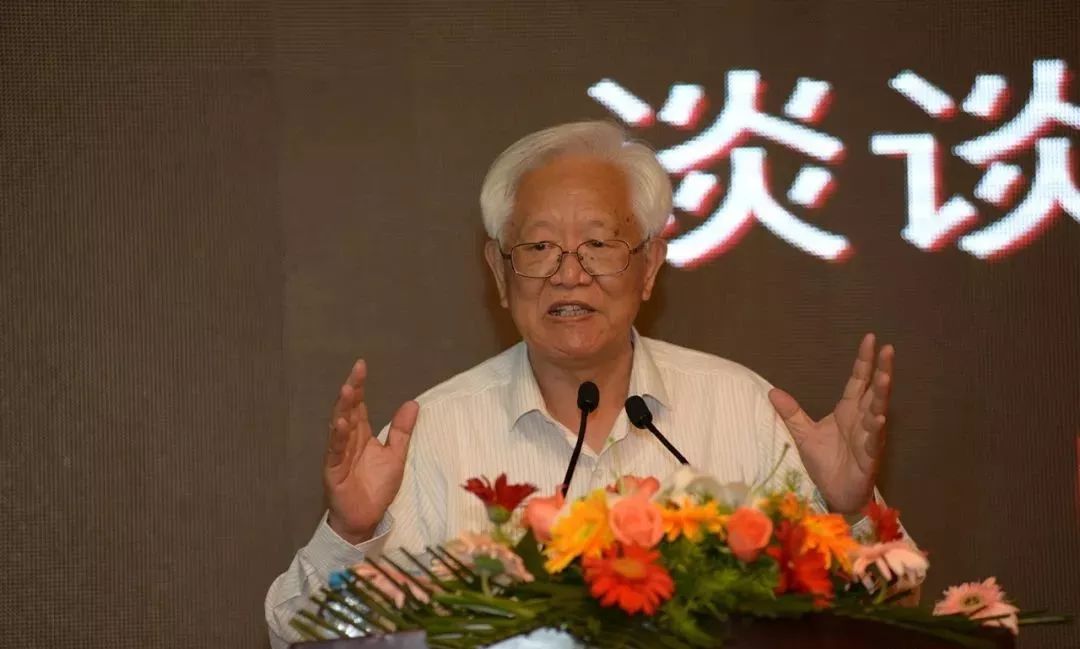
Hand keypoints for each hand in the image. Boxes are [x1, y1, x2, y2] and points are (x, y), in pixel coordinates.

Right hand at [324, 359, 418, 543]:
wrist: (366, 518)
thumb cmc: (377, 487)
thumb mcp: (396, 456)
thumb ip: (402, 431)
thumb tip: (413, 402)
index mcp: (362, 435)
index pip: (360, 406)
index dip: (360, 387)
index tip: (362, 366)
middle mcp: (348, 440)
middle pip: (348, 410)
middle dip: (351, 390)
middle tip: (356, 372)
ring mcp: (339, 454)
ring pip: (339, 427)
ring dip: (343, 409)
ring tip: (348, 390)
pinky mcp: (333, 470)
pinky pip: (335, 451)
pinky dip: (338, 437)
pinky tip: (341, 424)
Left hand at [768, 334, 893, 514]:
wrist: (835, 493)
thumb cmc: (826, 463)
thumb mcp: (804, 435)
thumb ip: (791, 413)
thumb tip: (772, 391)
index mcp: (849, 410)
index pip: (858, 380)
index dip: (864, 361)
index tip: (870, 338)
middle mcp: (862, 419)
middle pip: (875, 390)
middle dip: (882, 370)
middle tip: (888, 349)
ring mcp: (868, 436)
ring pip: (878, 411)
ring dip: (882, 394)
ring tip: (886, 376)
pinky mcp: (869, 455)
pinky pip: (874, 440)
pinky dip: (876, 428)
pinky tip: (879, 418)